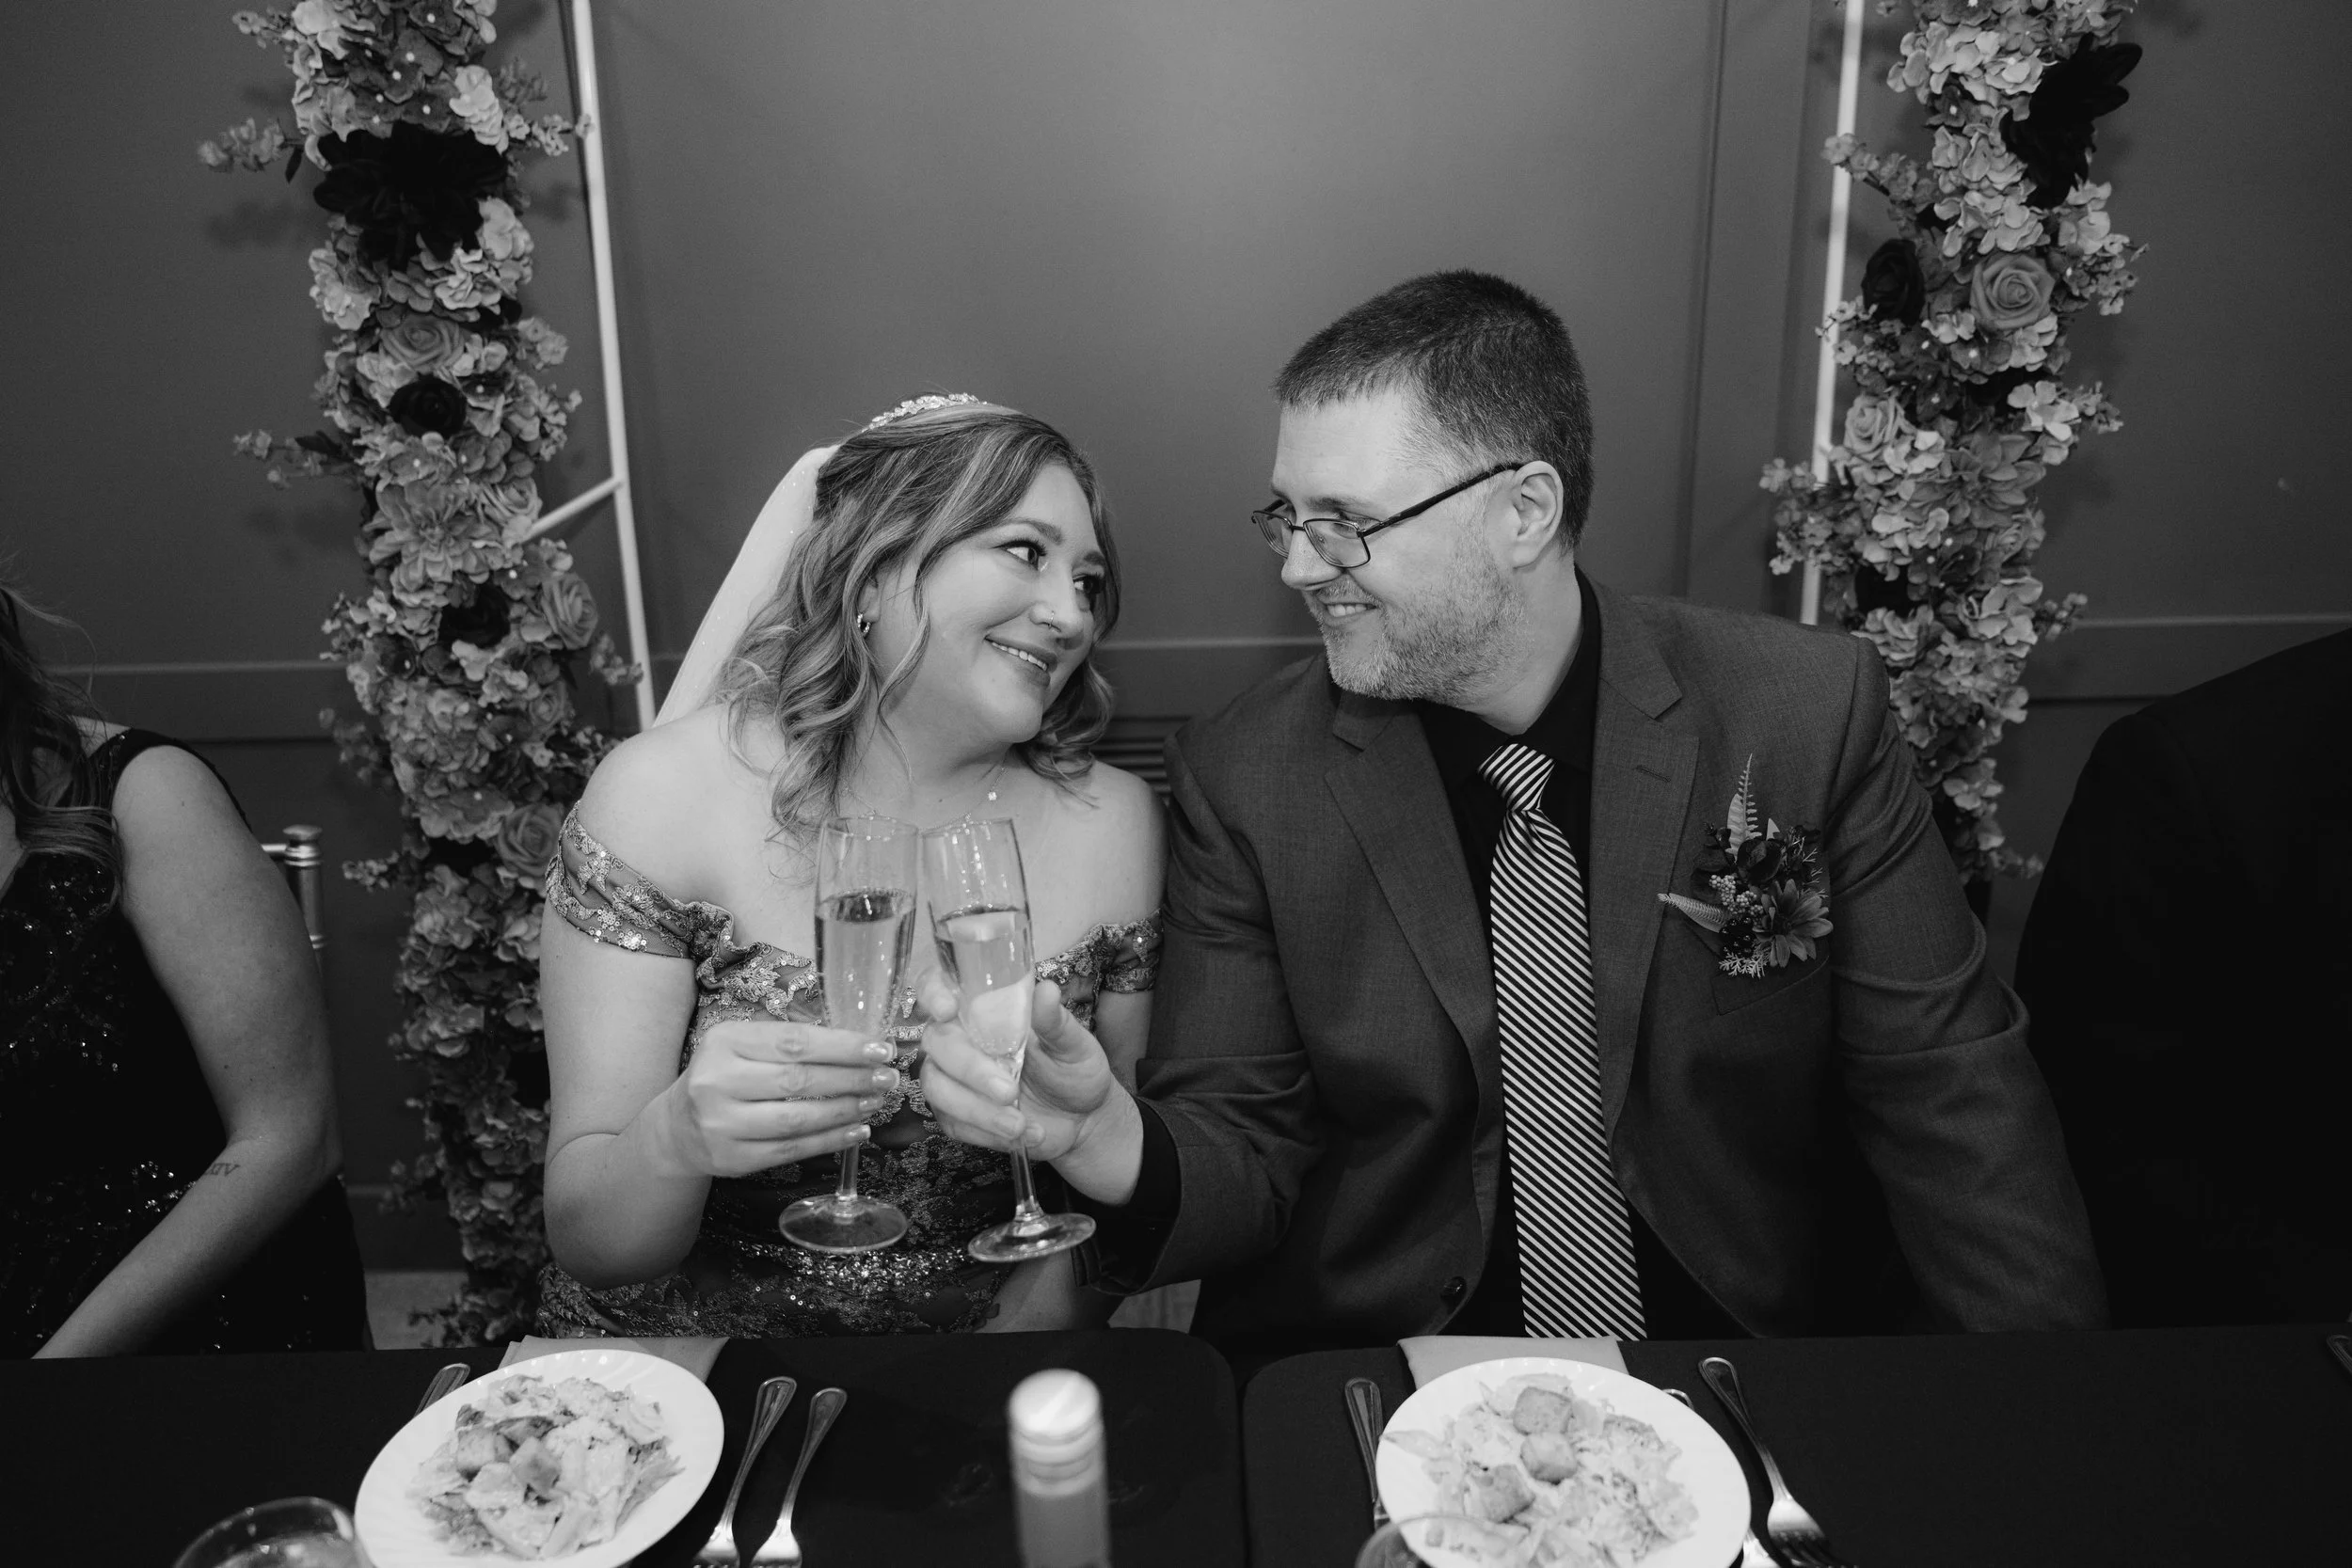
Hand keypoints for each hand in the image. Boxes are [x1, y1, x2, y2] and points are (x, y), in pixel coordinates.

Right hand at [656, 1017, 896, 1178]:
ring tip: (876, 1102)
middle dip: (852, 1078)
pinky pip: (792, 1149)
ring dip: (846, 1110)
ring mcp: (723, 1124)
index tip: (880, 1048)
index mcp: (725, 1041)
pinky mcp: (733, 1159)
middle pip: (799, 1080)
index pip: (794, 1042)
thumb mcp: (743, 1046)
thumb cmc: (725, 1076)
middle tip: (887, 1077)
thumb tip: (860, 1044)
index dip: (842, 1046)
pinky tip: (857, 1131)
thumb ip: (790, 1042)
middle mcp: (718, 1081)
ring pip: (798, 1118)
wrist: (677, 1127)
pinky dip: (830, 1140)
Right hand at [917, 974, 1119, 1163]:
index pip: (940, 986)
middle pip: (936, 1042)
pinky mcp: (956, 1115)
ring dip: (976, 1109)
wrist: (1083, 1120)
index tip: (947, 1009)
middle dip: (970, 1069)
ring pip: (936, 1086)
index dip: (933, 991)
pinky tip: (1022, 1135)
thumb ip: (1056, 1022)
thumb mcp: (1075, 1046)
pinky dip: (986, 1133)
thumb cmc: (1075, 1071)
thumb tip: (1048, 991)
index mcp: (986, 1010)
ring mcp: (954, 1078)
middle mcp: (962, 1039)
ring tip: (1019, 1124)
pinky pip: (953, 1123)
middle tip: (1009, 1092)